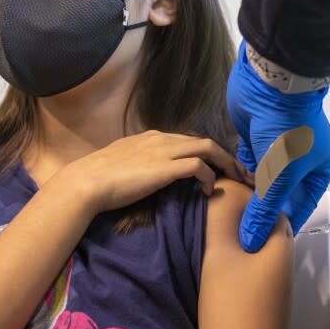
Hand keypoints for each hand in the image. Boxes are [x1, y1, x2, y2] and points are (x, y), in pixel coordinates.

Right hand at [64, 130, 241, 214]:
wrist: (86, 183)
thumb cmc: (99, 178)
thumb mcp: (124, 163)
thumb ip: (141, 163)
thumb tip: (148, 174)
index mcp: (153, 138)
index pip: (190, 141)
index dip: (210, 155)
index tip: (223, 169)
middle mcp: (162, 139)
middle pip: (206, 142)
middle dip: (228, 159)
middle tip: (243, 176)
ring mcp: (164, 151)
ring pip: (207, 149)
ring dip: (226, 165)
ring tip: (237, 182)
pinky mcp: (165, 167)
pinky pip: (198, 166)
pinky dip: (208, 177)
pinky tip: (208, 190)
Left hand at [227, 40, 329, 251]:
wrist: (270, 85)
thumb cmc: (288, 132)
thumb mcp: (280, 176)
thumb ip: (265, 209)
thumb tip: (251, 242)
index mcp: (319, 166)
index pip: (304, 203)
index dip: (288, 223)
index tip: (271, 244)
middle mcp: (300, 158)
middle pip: (281, 192)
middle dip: (265, 210)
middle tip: (247, 235)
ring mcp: (276, 146)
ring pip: (261, 178)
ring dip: (249, 193)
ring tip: (234, 219)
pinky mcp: (254, 137)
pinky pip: (246, 163)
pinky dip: (237, 174)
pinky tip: (226, 191)